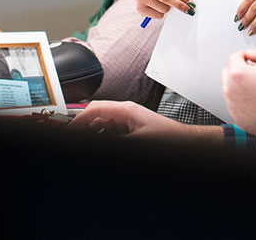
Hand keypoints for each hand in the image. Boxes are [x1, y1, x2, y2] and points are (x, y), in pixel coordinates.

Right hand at [69, 101, 210, 140]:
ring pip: (102, 126)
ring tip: (85, 143)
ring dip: (93, 135)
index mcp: (126, 110)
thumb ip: (111, 141)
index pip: (94, 109)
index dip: (78, 120)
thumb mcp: (136, 142)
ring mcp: (128, 122)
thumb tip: (93, 139)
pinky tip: (101, 146)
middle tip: (73, 138)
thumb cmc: (169, 139)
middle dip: (83, 128)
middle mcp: (125, 114)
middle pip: (95, 117)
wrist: (187, 145)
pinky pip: (110, 133)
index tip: (68, 129)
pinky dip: (102, 139)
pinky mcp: (131, 131)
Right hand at [136, 0, 193, 20]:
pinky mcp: (140, 9)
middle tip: (188, 9)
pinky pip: (158, 16)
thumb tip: (187, 2)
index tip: (190, 2)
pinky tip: (158, 8)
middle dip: (179, 5)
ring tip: (165, 3)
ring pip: (163, 9)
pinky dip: (161, 14)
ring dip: (168, 8)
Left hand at [220, 48, 255, 143]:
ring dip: (240, 87)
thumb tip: (250, 54)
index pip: (234, 58)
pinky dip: (244, 103)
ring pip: (230, 90)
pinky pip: (236, 106)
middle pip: (228, 73)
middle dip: (240, 70)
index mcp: (237, 74)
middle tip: (255, 74)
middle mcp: (230, 91)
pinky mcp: (238, 119)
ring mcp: (233, 107)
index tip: (250, 59)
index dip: (245, 55)